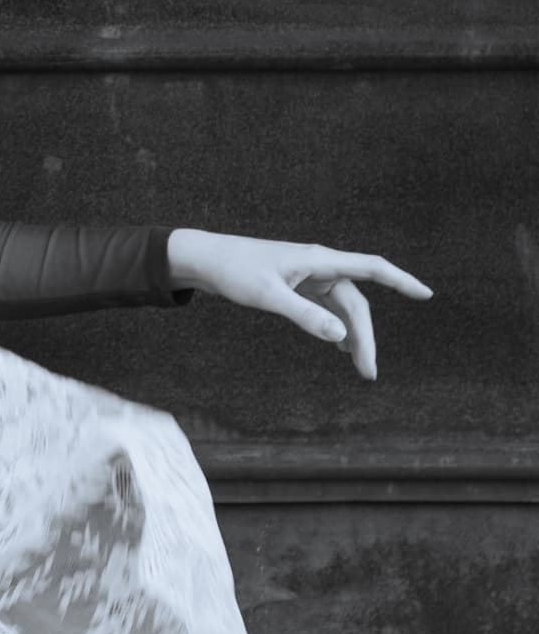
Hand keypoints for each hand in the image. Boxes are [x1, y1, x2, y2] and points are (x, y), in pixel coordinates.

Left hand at [165, 228, 431, 380]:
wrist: (206, 260)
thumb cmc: (235, 272)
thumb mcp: (268, 296)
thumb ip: (304, 316)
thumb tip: (339, 336)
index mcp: (320, 260)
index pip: (372, 268)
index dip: (402, 281)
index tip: (426, 294)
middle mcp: (320, 266)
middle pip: (356, 303)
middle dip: (365, 336)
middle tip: (368, 373)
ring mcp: (310, 277)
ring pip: (342, 309)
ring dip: (352, 336)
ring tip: (360, 367)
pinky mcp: (298, 287)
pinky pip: (326, 309)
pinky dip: (335, 328)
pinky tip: (340, 346)